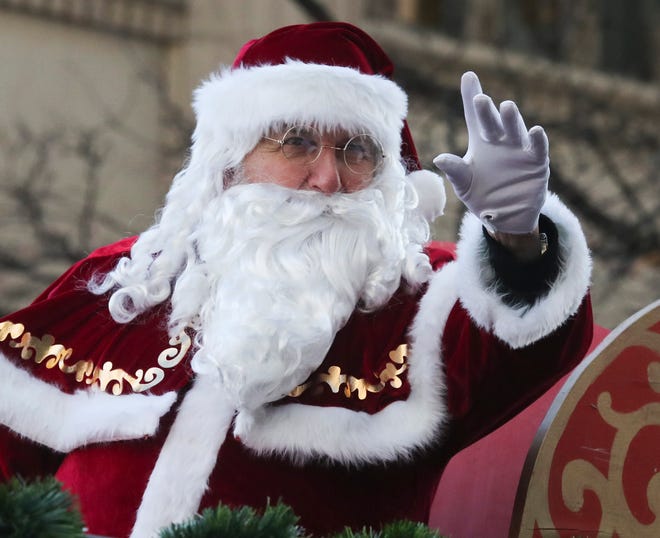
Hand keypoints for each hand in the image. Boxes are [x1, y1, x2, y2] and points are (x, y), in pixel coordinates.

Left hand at [433, 71, 548, 233]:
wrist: (505, 218)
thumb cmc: (482, 196)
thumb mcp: (464, 185)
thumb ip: (455, 171)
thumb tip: (439, 159)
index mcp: (481, 142)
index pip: (474, 116)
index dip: (471, 96)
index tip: (468, 76)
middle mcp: (500, 141)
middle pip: (492, 122)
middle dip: (487, 111)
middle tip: (480, 100)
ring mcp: (519, 150)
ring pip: (515, 130)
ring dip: (512, 120)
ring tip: (507, 107)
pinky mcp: (536, 163)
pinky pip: (537, 149)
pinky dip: (537, 140)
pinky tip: (535, 131)